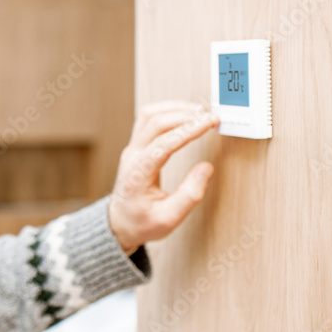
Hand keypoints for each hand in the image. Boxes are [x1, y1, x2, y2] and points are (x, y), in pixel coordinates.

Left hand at [107, 100, 219, 251]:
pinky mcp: (136, 146)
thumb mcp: (168, 218)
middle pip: (154, 122)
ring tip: (201, 112)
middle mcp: (131, 156)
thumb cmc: (142, 223)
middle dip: (185, 115)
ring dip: (175, 109)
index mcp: (138, 173)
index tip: (210, 122)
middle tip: (211, 117)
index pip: (163, 143)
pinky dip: (168, 111)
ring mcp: (132, 148)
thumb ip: (189, 195)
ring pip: (148, 115)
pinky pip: (148, 119)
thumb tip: (207, 168)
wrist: (120, 222)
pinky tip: (185, 114)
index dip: (188, 130)